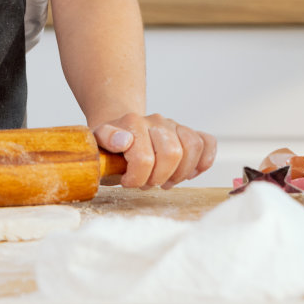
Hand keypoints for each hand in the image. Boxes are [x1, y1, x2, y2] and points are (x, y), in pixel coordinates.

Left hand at [93, 114, 216, 188]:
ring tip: (165, 180)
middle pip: (172, 153)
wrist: (118, 131)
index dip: (136, 178)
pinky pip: (207, 142)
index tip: (127, 181)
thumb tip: (123, 140)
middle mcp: (155, 121)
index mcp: (132, 123)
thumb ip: (105, 140)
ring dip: (180, 172)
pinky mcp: (186, 132)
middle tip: (147, 182)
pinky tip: (188, 172)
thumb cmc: (109, 147)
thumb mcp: (96, 144)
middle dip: (159, 177)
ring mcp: (173, 126)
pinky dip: (203, 161)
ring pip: (193, 147)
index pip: (144, 158)